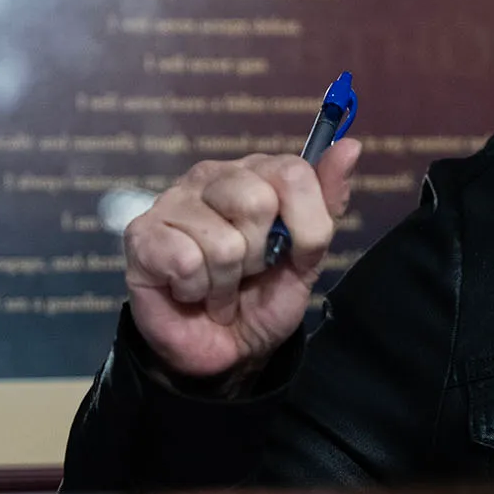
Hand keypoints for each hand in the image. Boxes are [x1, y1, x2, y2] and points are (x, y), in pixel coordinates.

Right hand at [122, 141, 361, 378]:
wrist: (227, 348)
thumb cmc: (265, 295)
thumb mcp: (309, 252)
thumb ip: (329, 200)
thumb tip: (351, 145)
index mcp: (257, 171)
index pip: (293, 173)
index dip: (305, 224)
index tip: (296, 253)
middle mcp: (212, 176)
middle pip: (257, 202)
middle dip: (262, 254)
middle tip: (249, 270)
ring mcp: (172, 201)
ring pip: (224, 242)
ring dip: (228, 280)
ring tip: (219, 285)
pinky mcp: (142, 235)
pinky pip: (186, 262)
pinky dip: (197, 290)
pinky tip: (190, 289)